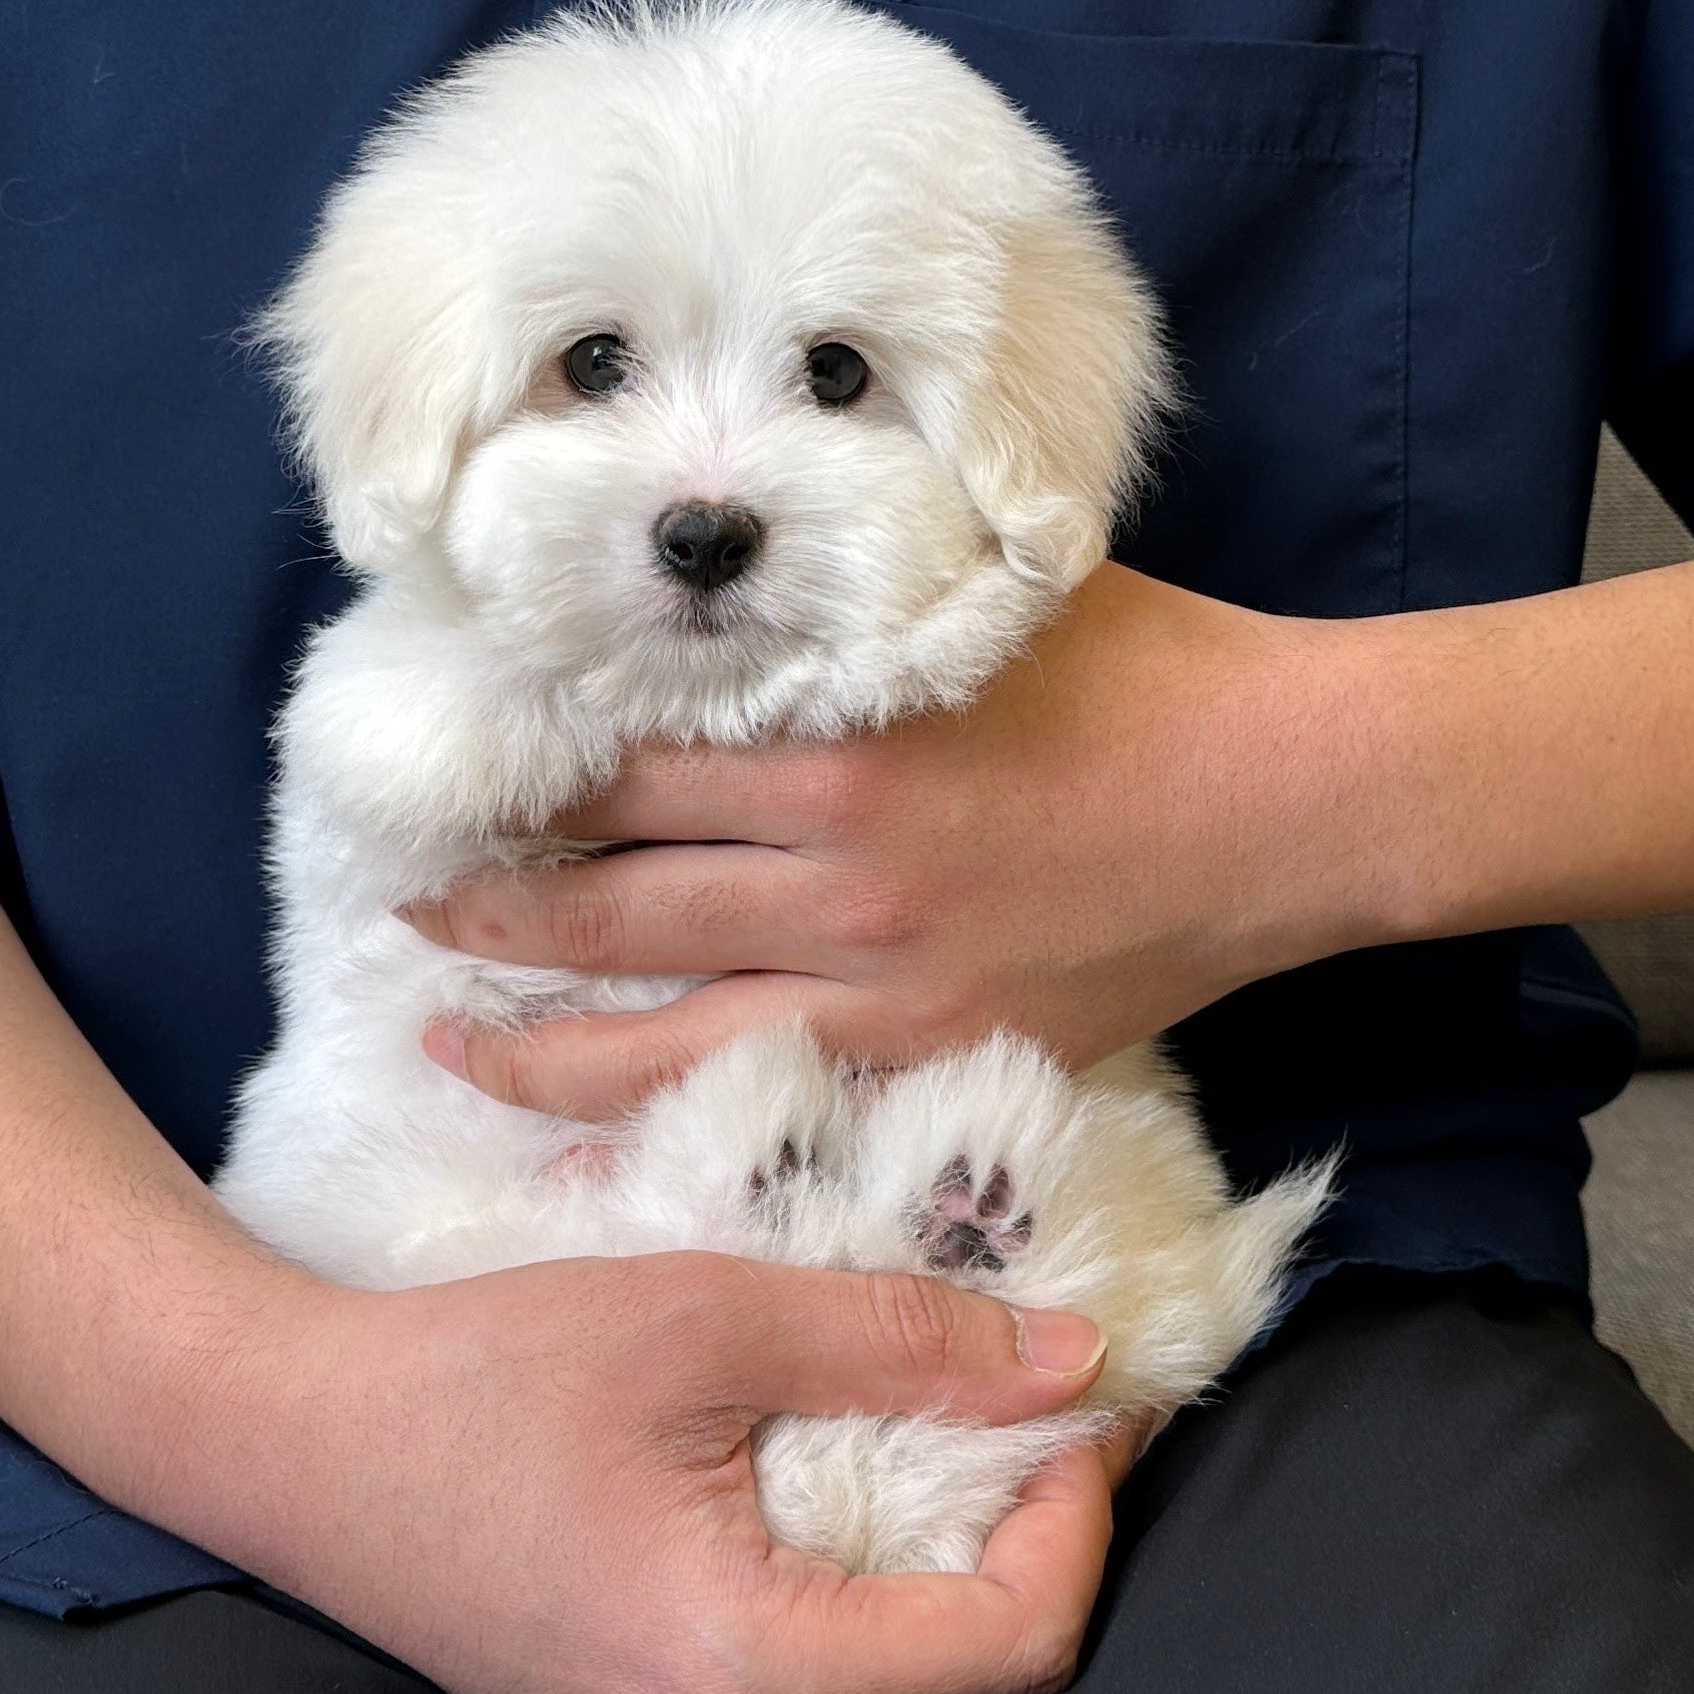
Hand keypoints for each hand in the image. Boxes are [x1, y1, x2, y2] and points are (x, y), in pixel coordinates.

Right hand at [243, 1251, 1133, 1693]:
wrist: (298, 1446)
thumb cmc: (480, 1373)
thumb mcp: (701, 1317)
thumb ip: (898, 1339)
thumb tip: (1072, 1365)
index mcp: (744, 1675)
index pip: (1012, 1641)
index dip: (1081, 1513)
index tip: (1088, 1398)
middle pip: (963, 1671)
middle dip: (1022, 1523)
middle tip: (1028, 1385)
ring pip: (897, 1685)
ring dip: (944, 1551)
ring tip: (936, 1413)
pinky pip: (816, 1690)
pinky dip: (861, 1582)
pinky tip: (838, 1470)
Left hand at [411, 560, 1362, 1120]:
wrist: (1293, 798)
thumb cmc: (1147, 671)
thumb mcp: (981, 594)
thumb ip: (853, 590)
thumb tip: (747, 566)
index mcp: (836, 744)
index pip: (628, 764)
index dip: (527, 776)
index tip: (452, 775)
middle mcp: (839, 871)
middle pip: (614, 897)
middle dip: (493, 909)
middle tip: (400, 910)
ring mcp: (888, 978)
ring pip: (663, 1022)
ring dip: (539, 1035)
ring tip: (444, 1036)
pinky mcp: (941, 1048)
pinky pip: (772, 1090)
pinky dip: (670, 1112)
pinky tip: (598, 1128)